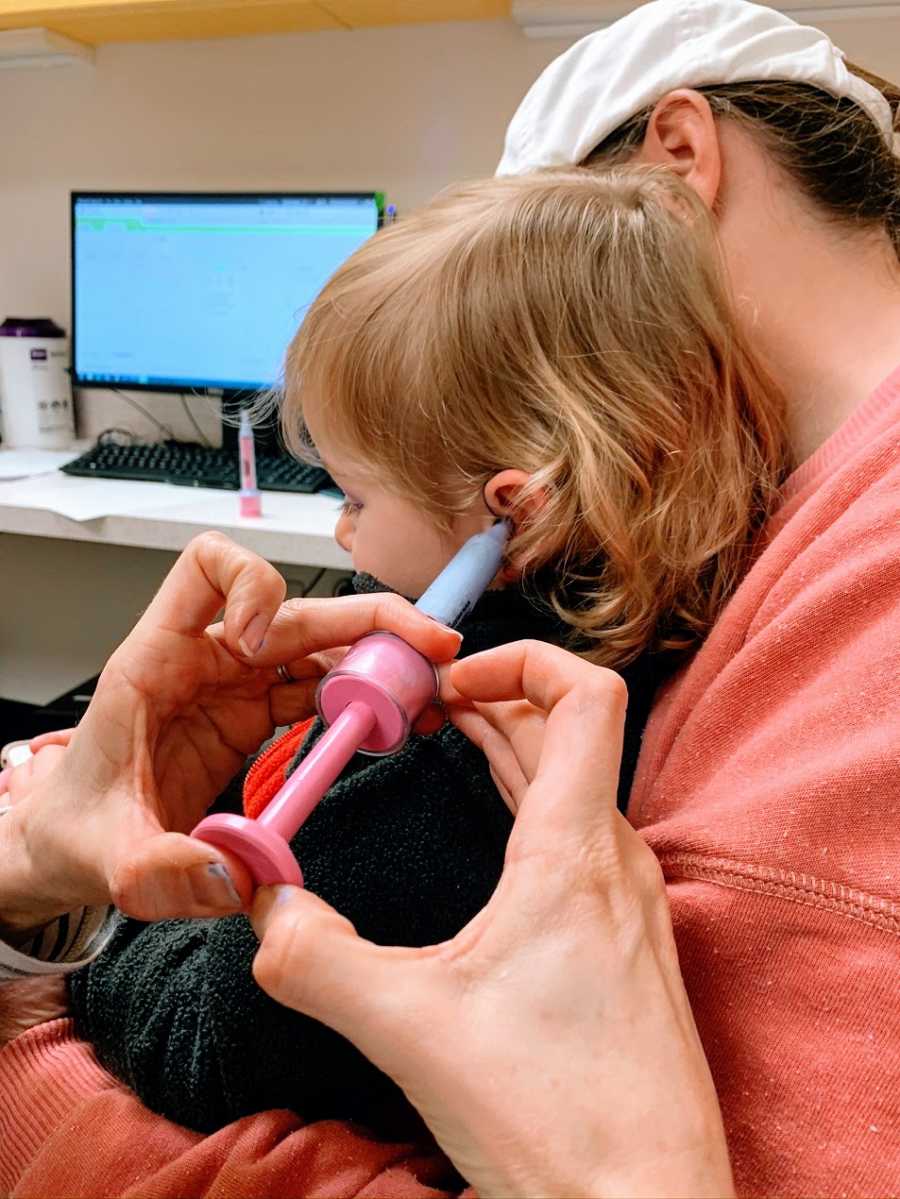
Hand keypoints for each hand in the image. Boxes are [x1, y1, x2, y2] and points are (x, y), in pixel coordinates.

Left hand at [0, 533, 460, 931]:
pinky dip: (362, 700)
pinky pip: (319, 690)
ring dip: (376, 660)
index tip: (265, 644)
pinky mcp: (254, 716)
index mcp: (156, 663)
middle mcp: (203, 662)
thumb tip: (238, 874)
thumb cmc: (74, 826)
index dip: (251, 587)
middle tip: (425, 647)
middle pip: (296, 608)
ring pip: (318, 646)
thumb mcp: (107, 858)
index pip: (206, 569)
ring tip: (424, 691)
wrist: (69, 844)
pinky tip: (391, 721)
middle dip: (367, 619)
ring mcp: (234, 686)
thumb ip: (163, 871)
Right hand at [251, 640, 732, 1198]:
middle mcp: (616, 861)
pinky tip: (494, 832)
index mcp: (576, 851)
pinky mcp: (627, 942)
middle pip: (567, 732)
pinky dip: (532, 802)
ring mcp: (630, 903)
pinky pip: (581, 835)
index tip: (452, 678)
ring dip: (513, 749)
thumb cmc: (559, 1120)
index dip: (522, 657)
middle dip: (493, 699)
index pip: (586, 694)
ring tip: (449, 740)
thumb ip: (315, 957)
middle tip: (423, 704)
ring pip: (575, 785)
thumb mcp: (410, 1027)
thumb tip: (259, 902)